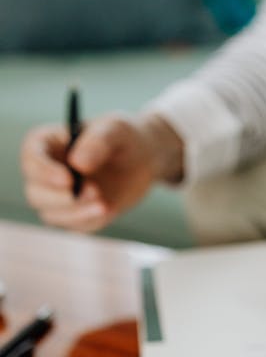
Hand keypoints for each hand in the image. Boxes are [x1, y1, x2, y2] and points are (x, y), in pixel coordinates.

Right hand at [21, 112, 182, 232]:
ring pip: (51, 214)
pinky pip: (74, 227)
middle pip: (35, 192)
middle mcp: (47, 172)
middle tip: (94, 192)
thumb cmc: (125, 137)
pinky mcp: (76, 214)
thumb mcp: (116, 129)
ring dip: (77, 213)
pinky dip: (90, 222)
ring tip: (105, 204)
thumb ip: (98, 141)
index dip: (43, 171)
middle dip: (60, 198)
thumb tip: (77, 163)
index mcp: (48, 143)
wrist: (144, 160)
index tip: (68, 180)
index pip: (31, 157)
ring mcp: (59, 196)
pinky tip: (110, 209)